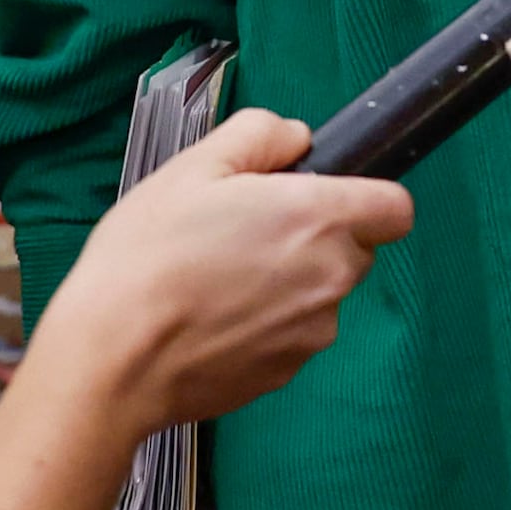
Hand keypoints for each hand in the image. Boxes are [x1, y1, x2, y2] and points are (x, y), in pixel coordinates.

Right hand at [43, 108, 416, 431]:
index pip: (396, 208)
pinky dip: (265, 326)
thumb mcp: (194, 167)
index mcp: (318, 218)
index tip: (320, 196)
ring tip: (216, 281)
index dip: (365, 197)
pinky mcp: (286, 374)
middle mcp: (332, 278)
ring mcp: (313, 333)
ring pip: (321, 296)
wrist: (114, 358)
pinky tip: (211, 321)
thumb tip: (296, 139)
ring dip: (289, 285)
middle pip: (356, 251)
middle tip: (245, 232)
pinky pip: (292, 336)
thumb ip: (260, 136)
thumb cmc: (148, 255)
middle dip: (316, 239)